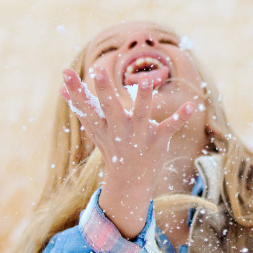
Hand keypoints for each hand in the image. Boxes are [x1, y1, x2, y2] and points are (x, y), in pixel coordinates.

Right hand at [60, 66, 194, 237]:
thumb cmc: (112, 147)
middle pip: (111, 108)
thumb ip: (80, 107)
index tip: (66, 73)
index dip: (75, 90)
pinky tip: (193, 105)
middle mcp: (119, 130)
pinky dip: (181, 116)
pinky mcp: (159, 139)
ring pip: (142, 114)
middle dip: (105, 90)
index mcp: (102, 126)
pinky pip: (171, 126)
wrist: (129, 181)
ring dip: (143, 98)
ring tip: (145, 81)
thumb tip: (60, 89)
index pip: (85, 106)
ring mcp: (140, 135)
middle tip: (99, 71)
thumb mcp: (95, 128)